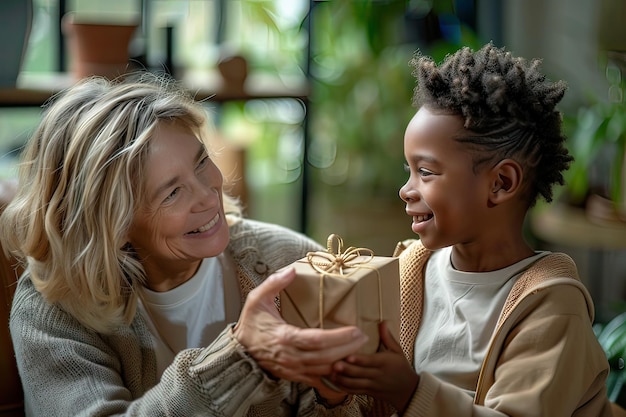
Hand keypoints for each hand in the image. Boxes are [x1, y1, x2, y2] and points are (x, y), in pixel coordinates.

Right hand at [233, 267, 367, 393]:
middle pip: (326, 357)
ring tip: (358, 349)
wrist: (238, 350)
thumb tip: (291, 270)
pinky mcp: (294, 375)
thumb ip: (274, 283)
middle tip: (364, 338)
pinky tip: (343, 364)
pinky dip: (332, 373)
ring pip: (324, 369)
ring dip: (343, 361)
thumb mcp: (257, 299)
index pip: (318, 340)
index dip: (339, 337)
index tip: (356, 330)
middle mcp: (291, 356)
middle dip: (348, 348)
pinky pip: (317, 378)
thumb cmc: (250, 324)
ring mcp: (293, 369)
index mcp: (285, 337)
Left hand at [329, 321, 418, 412]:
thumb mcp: (398, 351)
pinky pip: (355, 391)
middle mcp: (378, 375)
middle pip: (360, 373)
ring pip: (356, 384)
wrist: (408, 391)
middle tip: (334, 364)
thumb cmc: (401, 367)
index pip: (370, 361)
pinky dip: (344, 387)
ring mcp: (372, 385)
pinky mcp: (368, 392)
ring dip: (343, 379)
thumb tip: (383, 321)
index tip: (348, 355)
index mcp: (385, 363)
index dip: (359, 360)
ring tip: (330, 373)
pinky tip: (334, 381)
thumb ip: (388, 337)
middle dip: (347, 369)